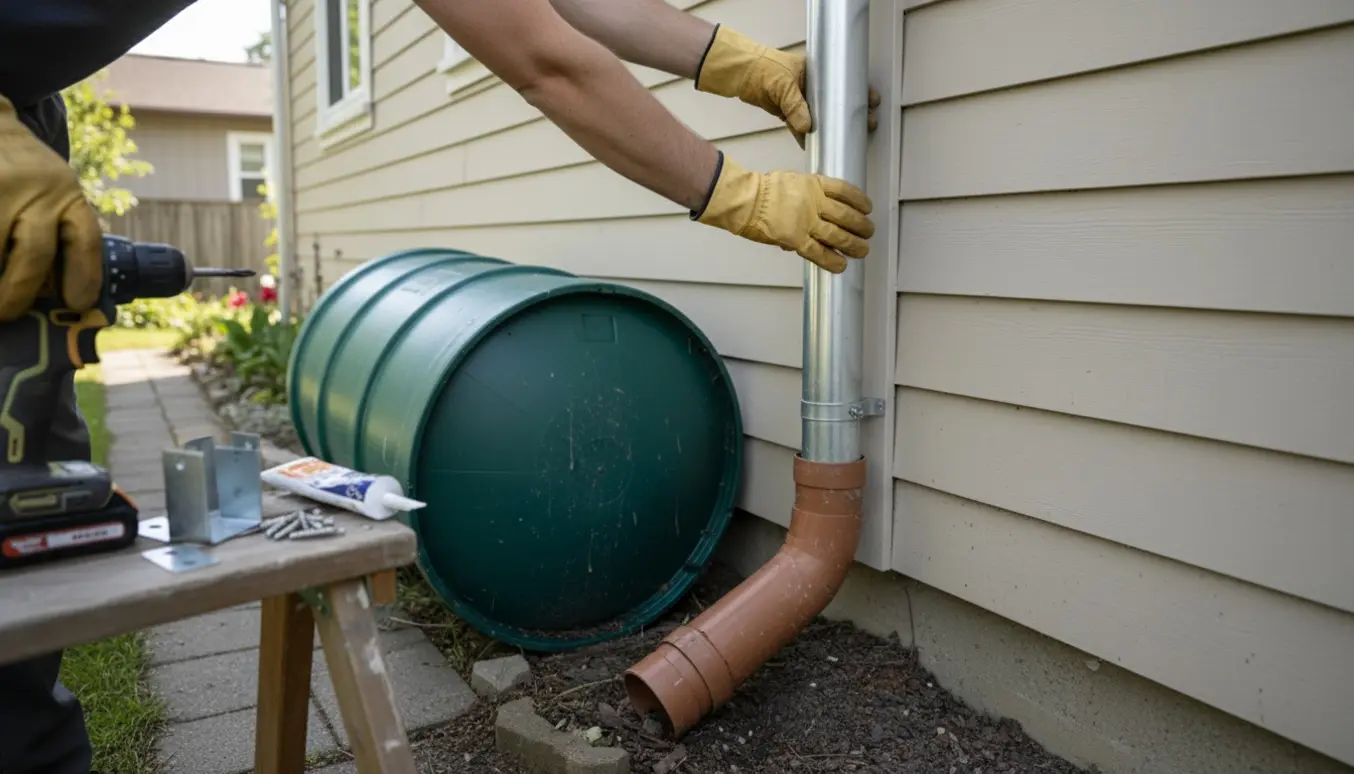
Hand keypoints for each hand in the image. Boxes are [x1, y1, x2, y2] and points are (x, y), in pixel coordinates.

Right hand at [0, 95, 101, 320]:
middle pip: (34, 253)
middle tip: (7, 313)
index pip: (86, 239)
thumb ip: (58, 230)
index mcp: (67, 194)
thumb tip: (55, 294)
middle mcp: (36, 190)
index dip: (84, 276)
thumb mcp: (53, 191)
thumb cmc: (24, 174)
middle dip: (19, 292)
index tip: (78, 304)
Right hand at [694, 154, 874, 272]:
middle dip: (862, 226)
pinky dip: (832, 260)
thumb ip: (806, 194)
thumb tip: (814, 211)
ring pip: (839, 235)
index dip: (860, 201)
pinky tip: (841, 265)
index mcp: (814, 185)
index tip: (867, 207)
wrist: (745, 200)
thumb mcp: (791, 181)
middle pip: (847, 215)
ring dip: (854, 244)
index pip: (845, 191)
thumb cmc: (762, 189)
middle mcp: (815, 203)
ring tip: (863, 250)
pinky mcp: (797, 239)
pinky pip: (819, 253)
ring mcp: (807, 222)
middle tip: (869, 232)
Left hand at [695, 25, 881, 147]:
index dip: (858, 92)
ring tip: (846, 139)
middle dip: (851, 114)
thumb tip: (808, 128)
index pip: (842, 81)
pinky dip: (807, 136)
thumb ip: (796, 107)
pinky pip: (802, 126)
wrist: (741, 74)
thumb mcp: (783, 85)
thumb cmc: (764, 69)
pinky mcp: (788, 112)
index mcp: (815, 72)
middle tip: (868, 124)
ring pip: (821, 116)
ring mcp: (801, 100)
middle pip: (836, 102)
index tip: (872, 102)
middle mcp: (811, 86)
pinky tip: (817, 146)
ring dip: (831, 128)